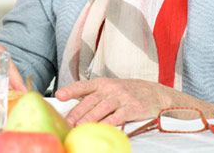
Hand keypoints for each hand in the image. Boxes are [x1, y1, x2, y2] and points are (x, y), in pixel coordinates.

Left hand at [55, 77, 171, 125]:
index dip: (70, 91)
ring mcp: (122, 98)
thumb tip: (73, 110)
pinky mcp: (132, 108)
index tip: (59, 96)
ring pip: (101, 109)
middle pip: (90, 101)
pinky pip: (118, 117)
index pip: (83, 86)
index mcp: (102, 83)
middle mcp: (110, 88)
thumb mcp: (109, 89)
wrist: (154, 93)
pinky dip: (108, 124)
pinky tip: (101, 130)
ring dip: (89, 120)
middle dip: (77, 114)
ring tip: (79, 128)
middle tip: (67, 124)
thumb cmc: (127, 93)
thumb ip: (93, 97)